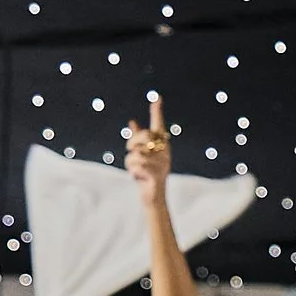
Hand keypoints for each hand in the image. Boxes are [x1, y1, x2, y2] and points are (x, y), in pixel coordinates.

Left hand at [125, 90, 173, 206]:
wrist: (154, 198)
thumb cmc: (147, 175)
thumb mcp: (142, 155)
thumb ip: (138, 139)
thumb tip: (132, 121)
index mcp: (161, 147)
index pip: (158, 126)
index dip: (157, 112)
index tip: (157, 98)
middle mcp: (164, 153)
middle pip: (142, 137)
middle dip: (131, 144)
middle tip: (132, 154)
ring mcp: (162, 164)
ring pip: (135, 154)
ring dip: (130, 164)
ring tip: (138, 172)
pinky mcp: (156, 175)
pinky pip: (135, 167)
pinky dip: (133, 174)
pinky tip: (139, 179)